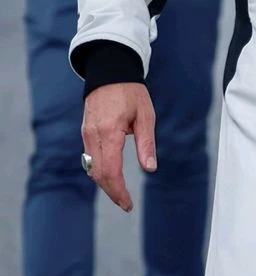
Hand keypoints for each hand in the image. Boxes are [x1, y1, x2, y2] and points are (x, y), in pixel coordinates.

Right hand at [81, 83, 156, 212]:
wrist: (110, 71)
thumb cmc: (131, 91)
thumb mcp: (145, 115)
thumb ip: (146, 143)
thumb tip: (150, 168)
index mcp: (109, 132)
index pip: (110, 171)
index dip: (119, 191)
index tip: (128, 204)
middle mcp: (93, 136)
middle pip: (98, 174)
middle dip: (112, 192)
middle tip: (126, 203)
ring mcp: (87, 134)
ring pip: (92, 168)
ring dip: (105, 183)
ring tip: (120, 192)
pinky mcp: (85, 132)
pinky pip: (90, 158)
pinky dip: (99, 170)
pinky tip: (111, 174)